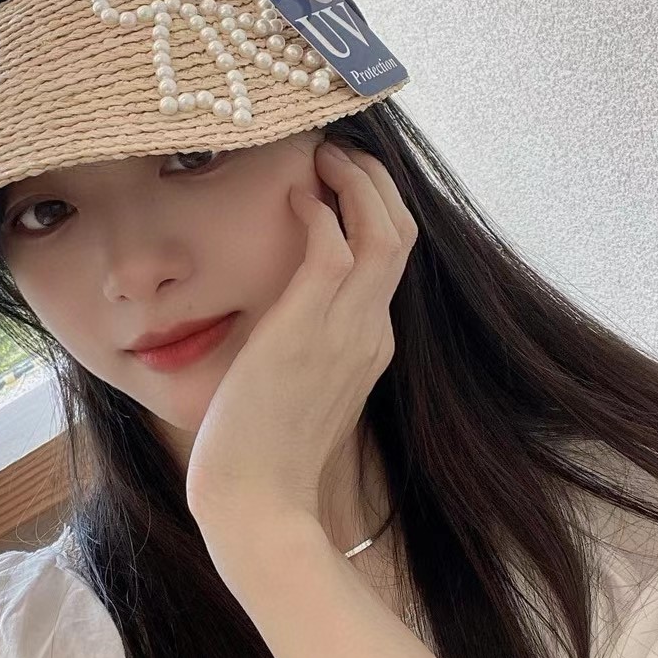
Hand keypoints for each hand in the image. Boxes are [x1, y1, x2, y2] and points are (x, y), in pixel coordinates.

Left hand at [185, 140, 417, 573]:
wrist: (256, 506)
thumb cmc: (262, 454)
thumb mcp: (296, 389)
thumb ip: (304, 348)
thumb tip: (281, 319)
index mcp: (372, 346)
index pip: (392, 259)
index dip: (375, 209)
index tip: (344, 180)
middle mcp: (372, 332)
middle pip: (401, 233)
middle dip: (377, 183)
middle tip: (341, 151)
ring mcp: (346, 329)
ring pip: (381, 230)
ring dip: (356, 182)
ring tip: (325, 155)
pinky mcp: (308, 327)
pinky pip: (333, 246)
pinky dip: (322, 210)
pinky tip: (297, 195)